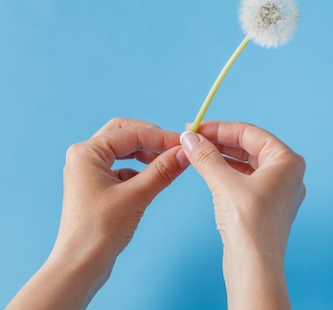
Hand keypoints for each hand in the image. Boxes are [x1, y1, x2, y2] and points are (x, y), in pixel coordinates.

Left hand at [6, 118, 188, 309]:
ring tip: (167, 163)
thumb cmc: (100, 230)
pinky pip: (122, 168)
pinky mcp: (96, 187)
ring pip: (123, 150)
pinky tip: (152, 180)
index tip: (185, 144)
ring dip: (146, 153)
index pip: (132, 133)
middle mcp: (85, 157)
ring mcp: (89, 172)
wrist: (80, 265)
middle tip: (174, 148)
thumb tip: (186, 152)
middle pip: (124, 134)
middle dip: (151, 139)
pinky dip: (140, 169)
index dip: (161, 137)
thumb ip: (163, 170)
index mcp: (87, 152)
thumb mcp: (137, 195)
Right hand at [180, 121, 305, 309]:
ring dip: (221, 157)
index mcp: (288, 161)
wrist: (255, 265)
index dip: (220, 128)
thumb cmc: (249, 224)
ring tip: (196, 152)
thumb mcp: (224, 183)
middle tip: (193, 138)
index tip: (195, 128)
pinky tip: (209, 170)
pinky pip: (246, 179)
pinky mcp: (267, 205)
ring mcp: (279, 190)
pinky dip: (227, 173)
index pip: (250, 133)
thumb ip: (206, 157)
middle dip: (220, 142)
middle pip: (250, 147)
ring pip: (247, 163)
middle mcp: (288, 173)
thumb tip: (190, 137)